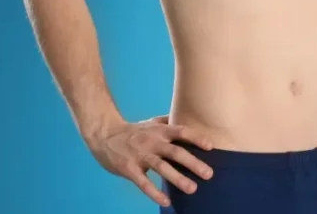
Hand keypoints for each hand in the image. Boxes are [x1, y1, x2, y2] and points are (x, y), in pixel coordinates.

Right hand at [87, 115, 214, 207]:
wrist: (104, 135)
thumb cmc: (134, 130)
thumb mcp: (152, 122)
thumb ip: (170, 121)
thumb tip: (190, 116)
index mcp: (160, 130)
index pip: (181, 131)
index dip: (196, 138)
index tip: (211, 146)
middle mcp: (152, 142)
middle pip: (175, 152)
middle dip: (193, 163)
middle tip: (209, 174)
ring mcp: (140, 156)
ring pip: (161, 168)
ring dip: (177, 179)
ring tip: (192, 189)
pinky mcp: (129, 169)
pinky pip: (143, 182)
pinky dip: (154, 192)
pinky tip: (166, 200)